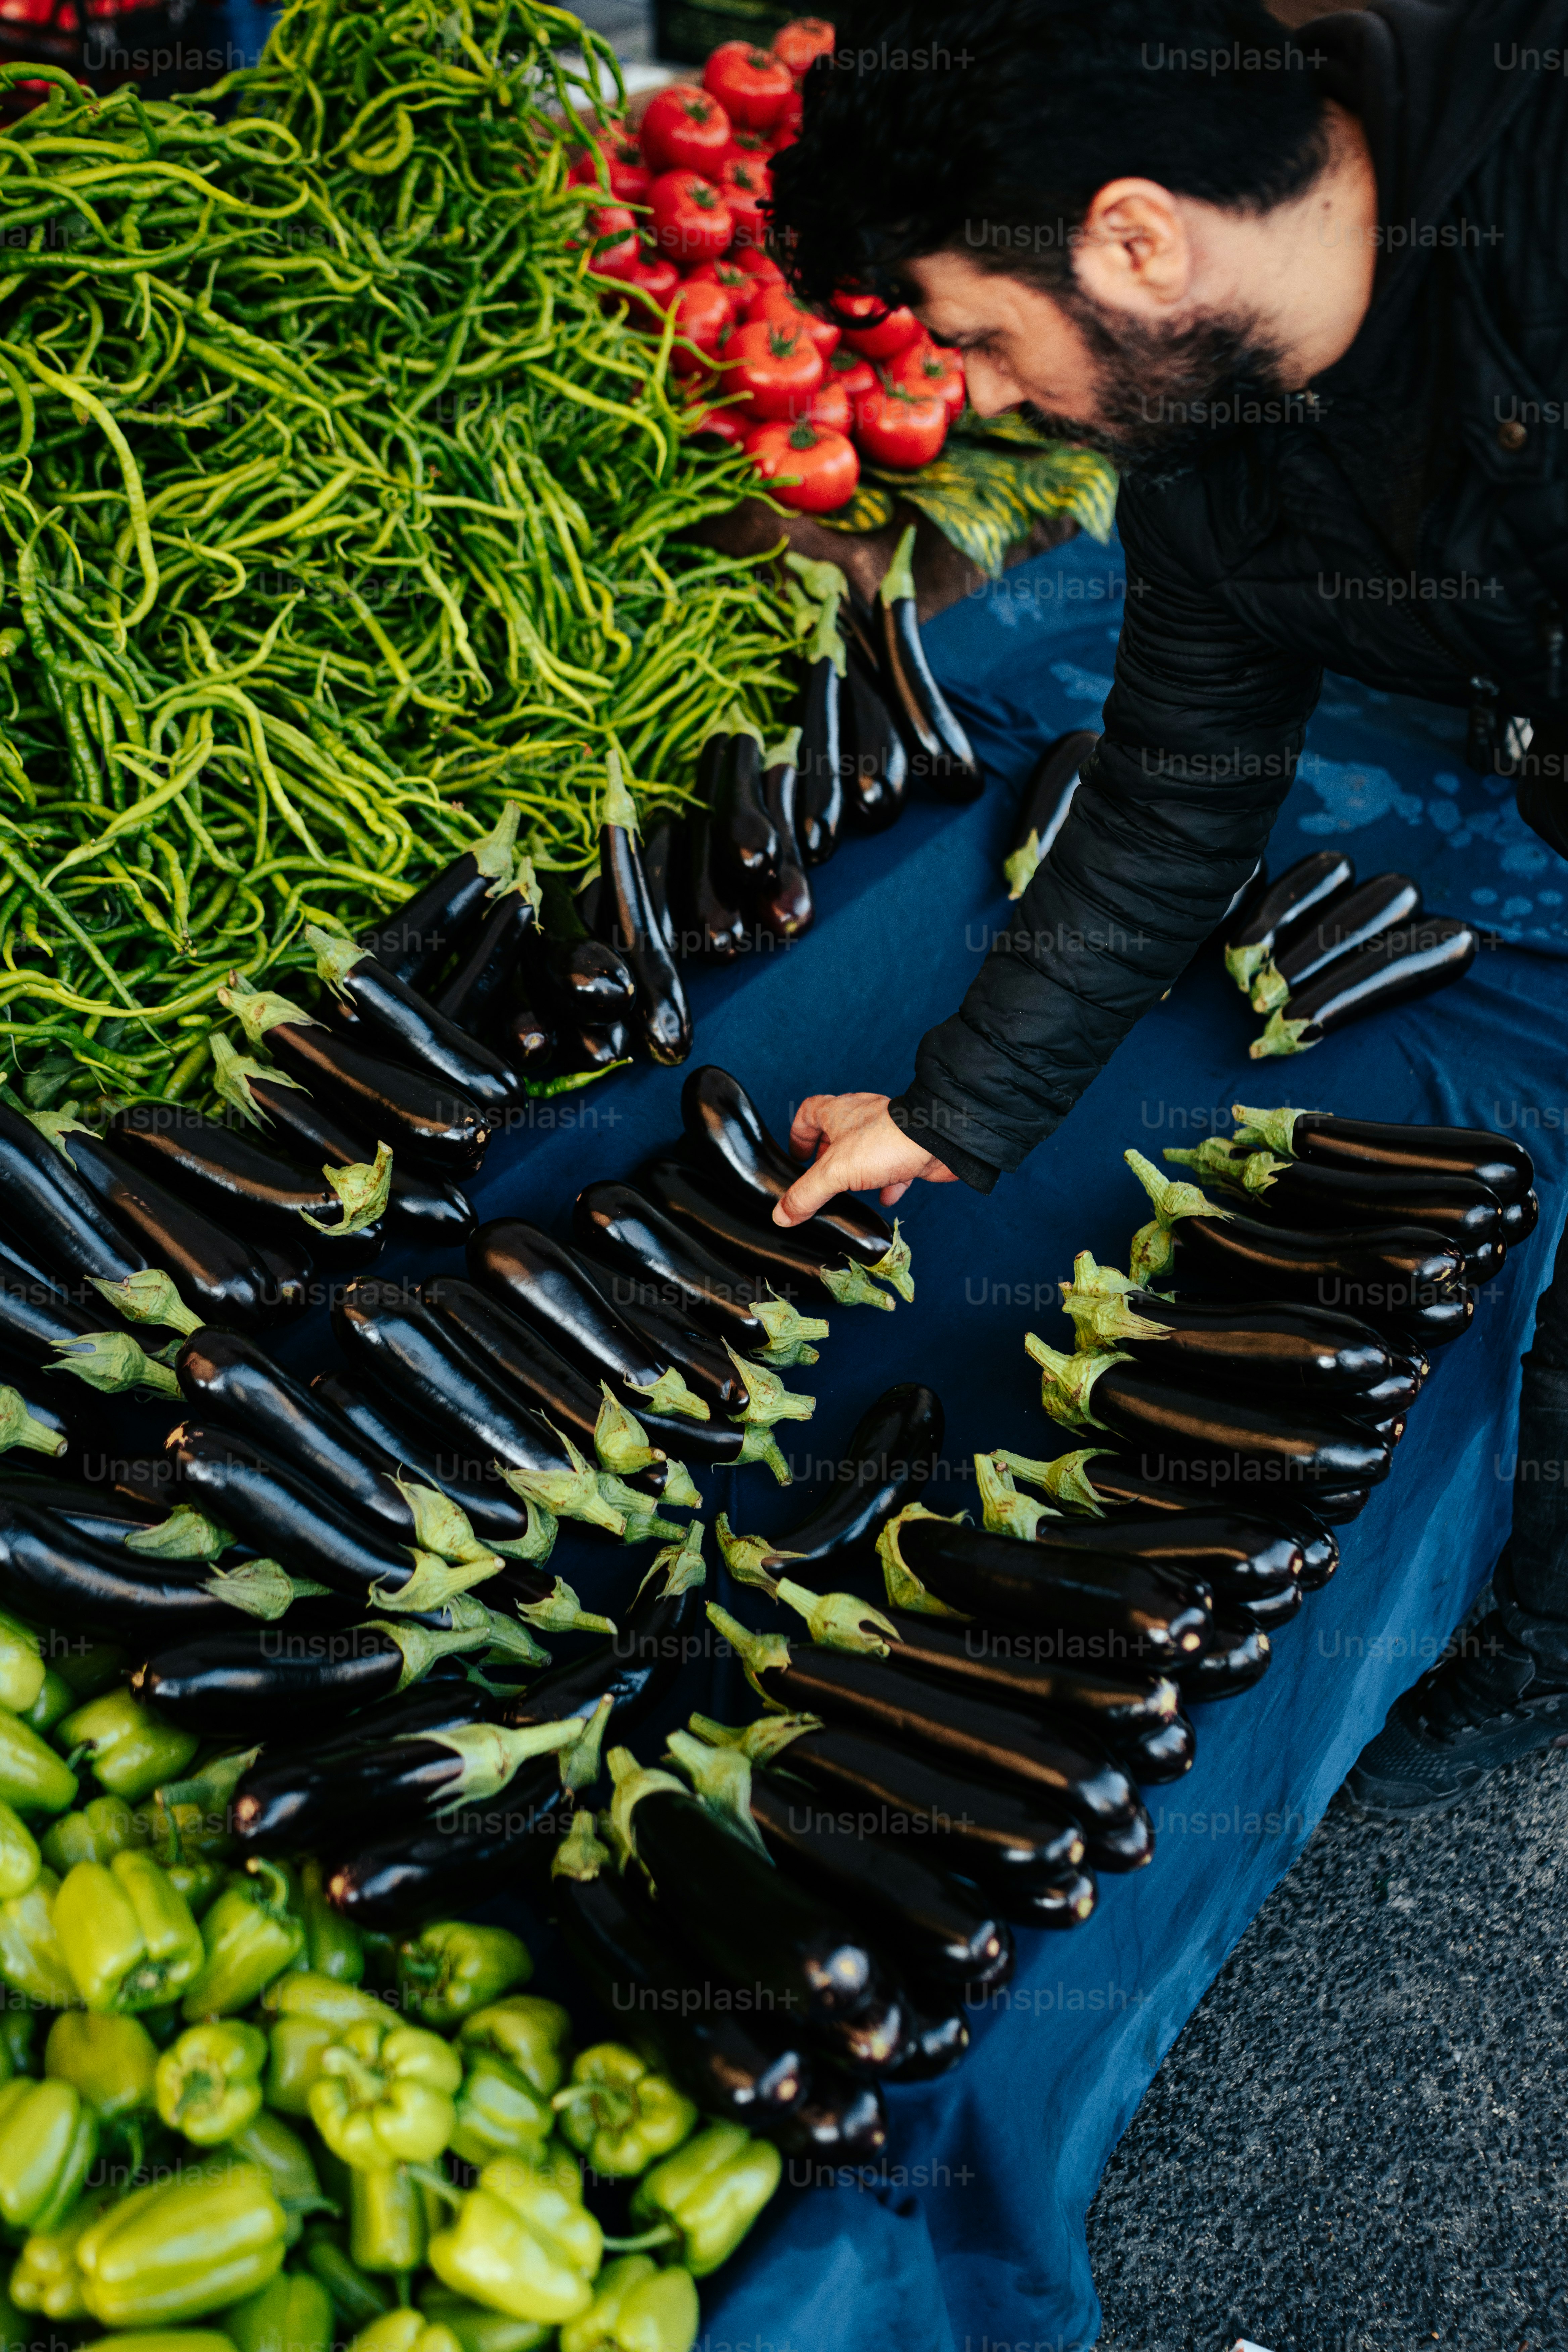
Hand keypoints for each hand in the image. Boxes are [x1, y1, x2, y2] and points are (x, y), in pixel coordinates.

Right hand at [771, 1092, 957, 1225]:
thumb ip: (807, 1194)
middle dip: (827, 1155)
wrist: (939, 1140)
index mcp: (838, 1112)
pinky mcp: (910, 1147)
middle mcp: (863, 1117)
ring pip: (865, 1148)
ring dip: (856, 1169)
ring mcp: (888, 1131)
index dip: (799, 1133)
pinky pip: (894, 1165)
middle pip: (837, 1131)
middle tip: (821, 1177)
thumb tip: (782, 1214)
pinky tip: (886, 1199)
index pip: (809, 1112)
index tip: (796, 1156)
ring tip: (850, 1191)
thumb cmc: (886, 1142)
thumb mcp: (834, 1172)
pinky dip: (887, 1182)